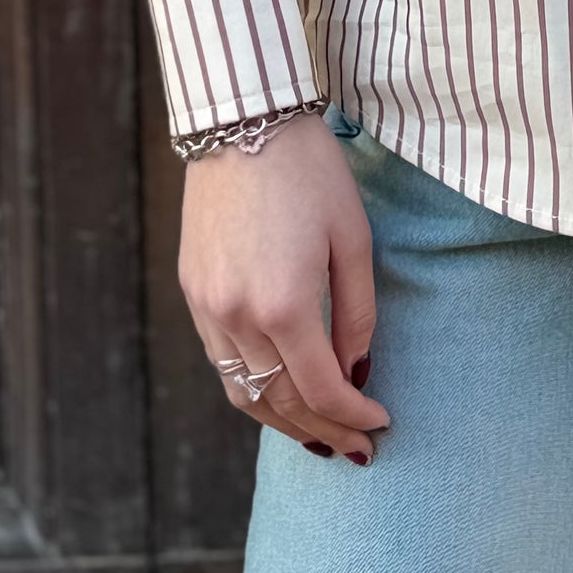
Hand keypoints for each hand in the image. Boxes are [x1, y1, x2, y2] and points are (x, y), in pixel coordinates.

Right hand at [179, 112, 393, 461]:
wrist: (244, 122)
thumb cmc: (311, 172)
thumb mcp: (354, 237)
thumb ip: (357, 312)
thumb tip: (357, 370)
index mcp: (285, 304)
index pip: (321, 389)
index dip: (353, 416)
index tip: (380, 426)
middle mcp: (238, 317)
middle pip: (280, 402)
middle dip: (321, 431)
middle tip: (355, 449)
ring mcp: (208, 308)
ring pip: (244, 392)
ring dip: (283, 421)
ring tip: (319, 434)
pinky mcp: (192, 293)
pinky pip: (222, 362)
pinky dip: (252, 388)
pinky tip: (278, 392)